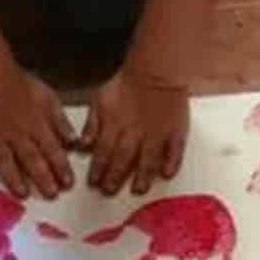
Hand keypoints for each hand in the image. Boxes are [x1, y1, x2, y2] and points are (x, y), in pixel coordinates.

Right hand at [0, 72, 76, 197]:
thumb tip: (73, 141)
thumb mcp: (48, 97)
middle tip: (51, 194)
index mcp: (36, 126)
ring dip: (15, 179)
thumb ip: (60, 121)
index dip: (62, 168)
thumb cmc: (18, 83)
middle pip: (32, 161)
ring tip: (22, 194)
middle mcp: (17, 136)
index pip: (53, 151)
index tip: (68, 184)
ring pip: (6, 163)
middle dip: (43, 179)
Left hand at [83, 67, 190, 195]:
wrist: (156, 68)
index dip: (98, 168)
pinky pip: (175, 149)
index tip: (94, 183)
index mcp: (115, 125)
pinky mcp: (176, 130)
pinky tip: (166, 173)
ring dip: (143, 176)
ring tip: (139, 189)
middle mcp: (135, 132)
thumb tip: (84, 145)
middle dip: (115, 177)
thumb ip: (92, 124)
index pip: (103, 152)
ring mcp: (157, 132)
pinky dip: (171, 161)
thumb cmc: (127, 83)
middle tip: (109, 191)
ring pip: (149, 159)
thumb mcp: (100, 99)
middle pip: (123, 159)